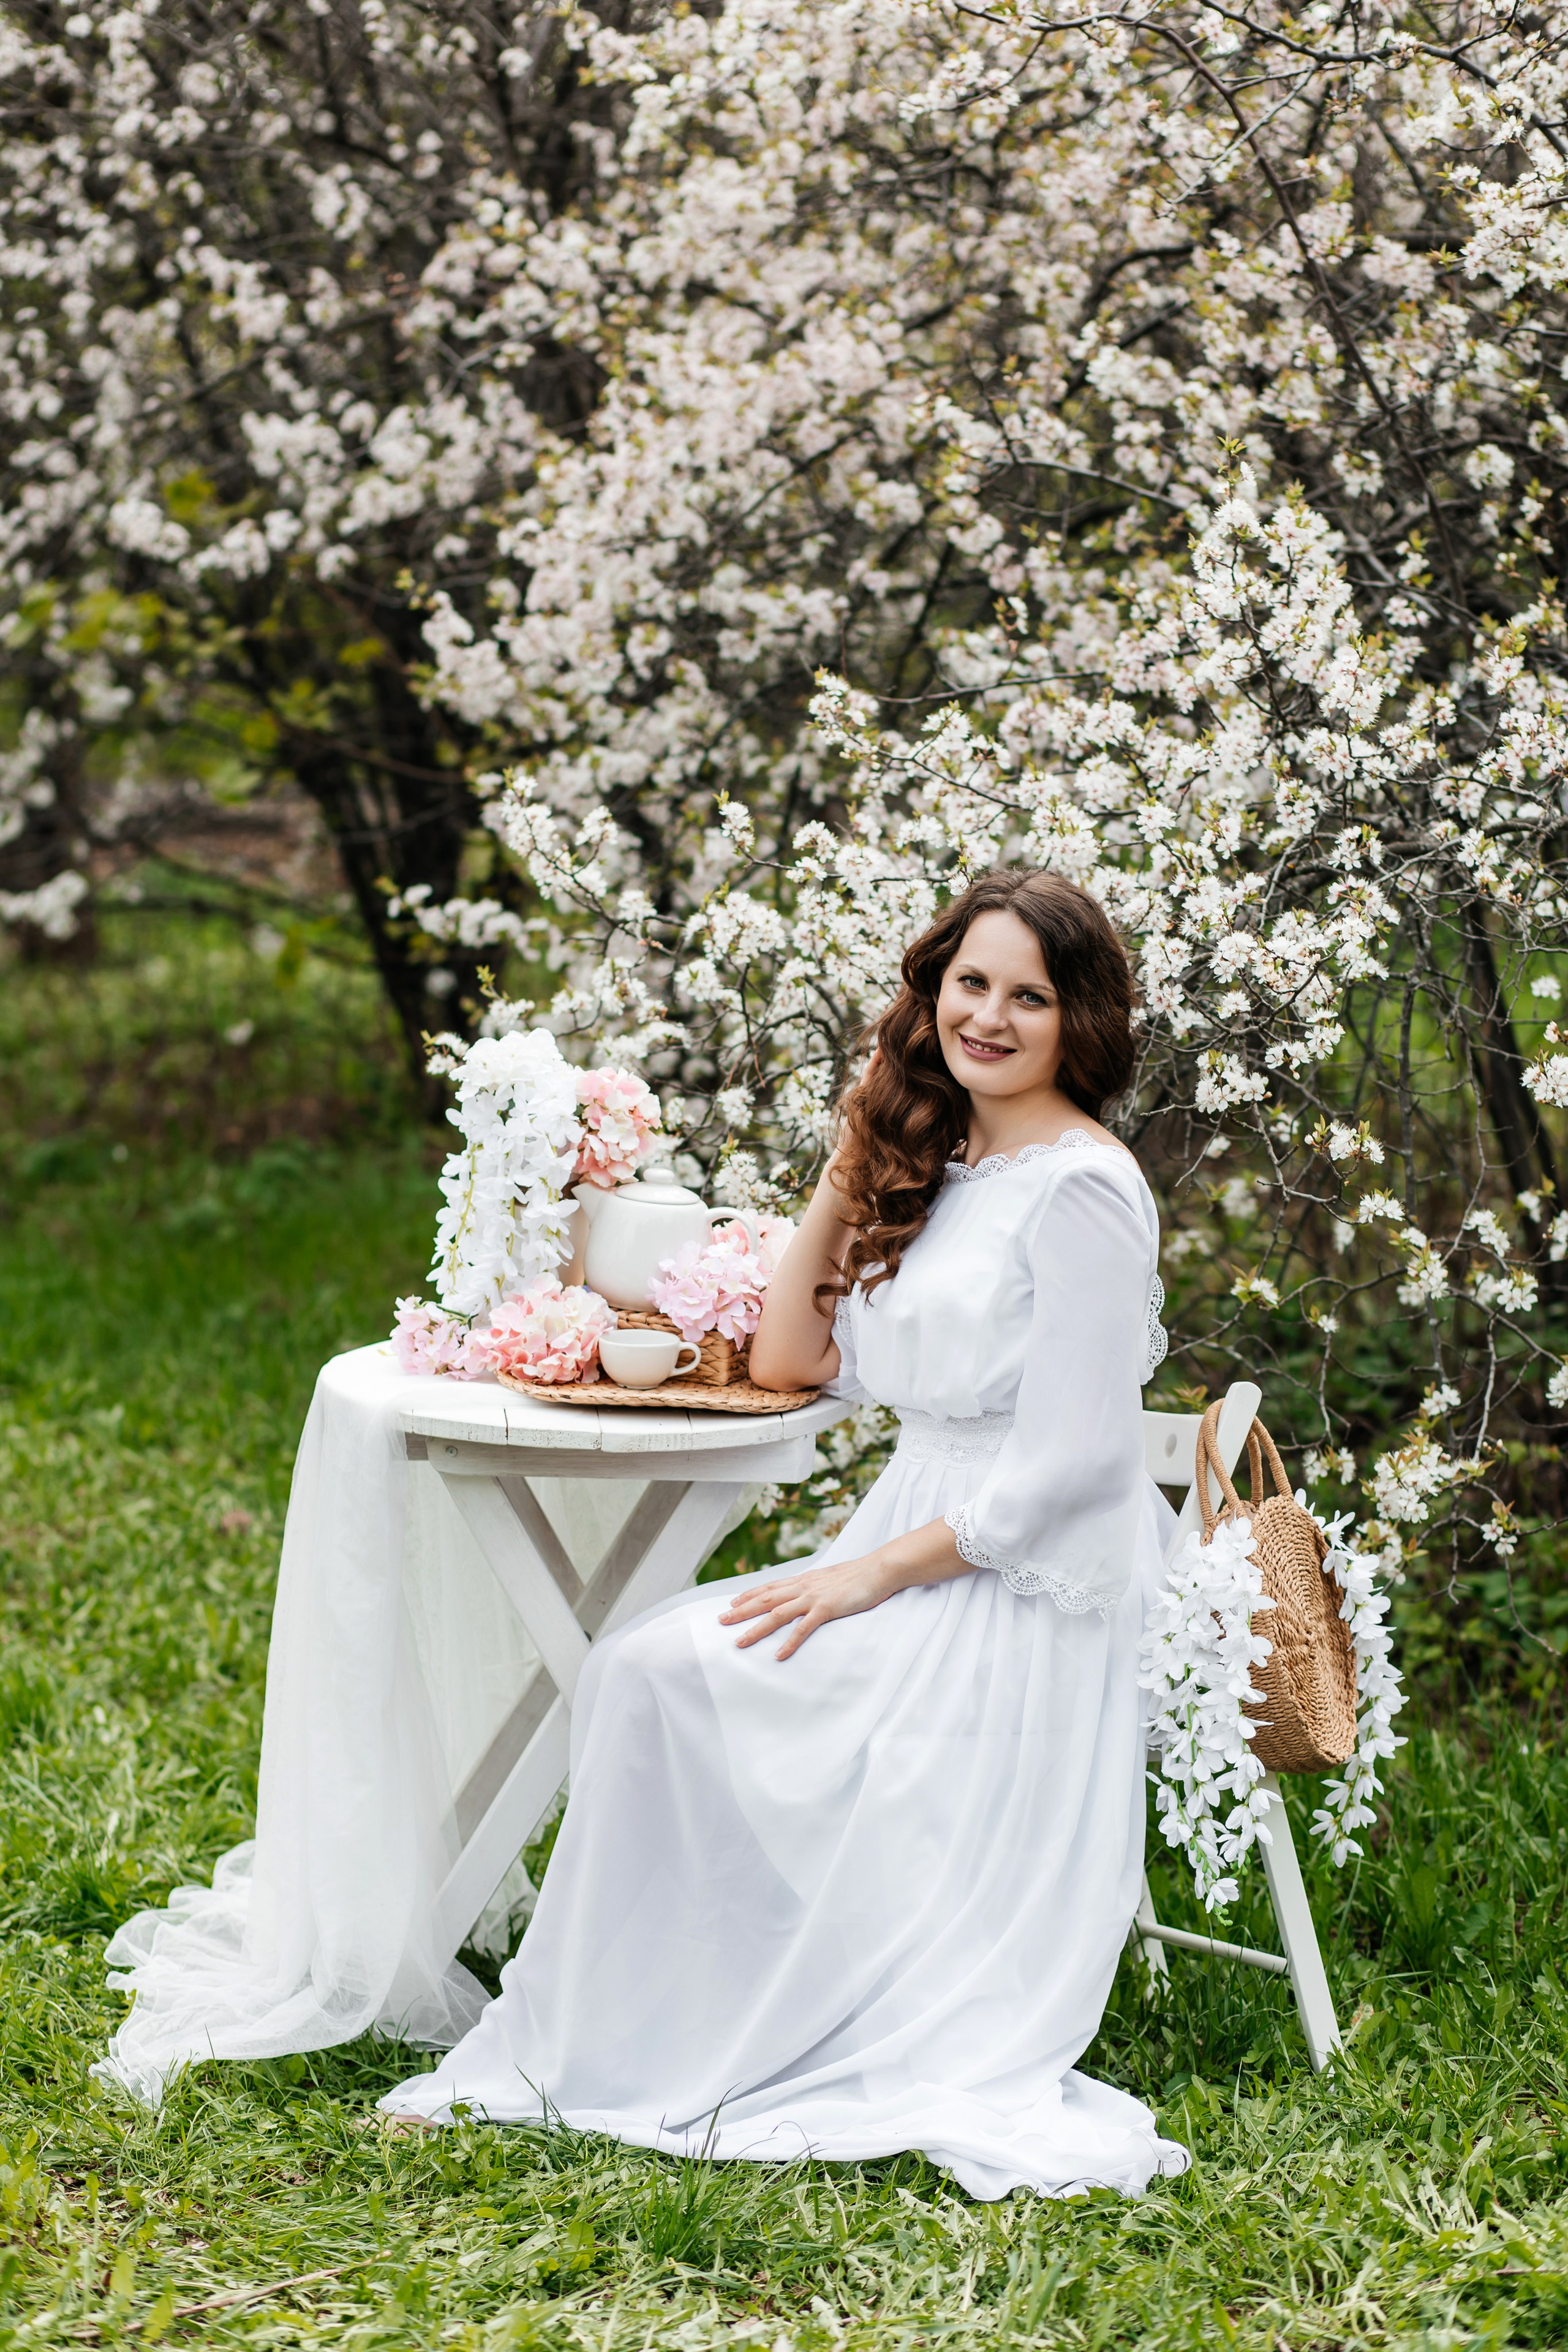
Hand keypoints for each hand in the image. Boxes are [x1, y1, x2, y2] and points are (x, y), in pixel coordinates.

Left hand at [718, 1552, 894, 1659]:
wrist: (880, 1569)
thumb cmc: (861, 1575)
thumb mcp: (832, 1578)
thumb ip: (818, 1585)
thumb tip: (810, 1592)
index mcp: (805, 1579)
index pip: (770, 1587)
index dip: (749, 1595)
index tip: (732, 1602)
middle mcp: (803, 1586)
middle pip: (765, 1600)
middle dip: (741, 1611)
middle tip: (721, 1621)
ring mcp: (813, 1597)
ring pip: (777, 1614)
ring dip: (756, 1629)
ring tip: (739, 1642)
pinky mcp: (826, 1608)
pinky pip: (803, 1628)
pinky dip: (789, 1642)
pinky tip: (778, 1655)